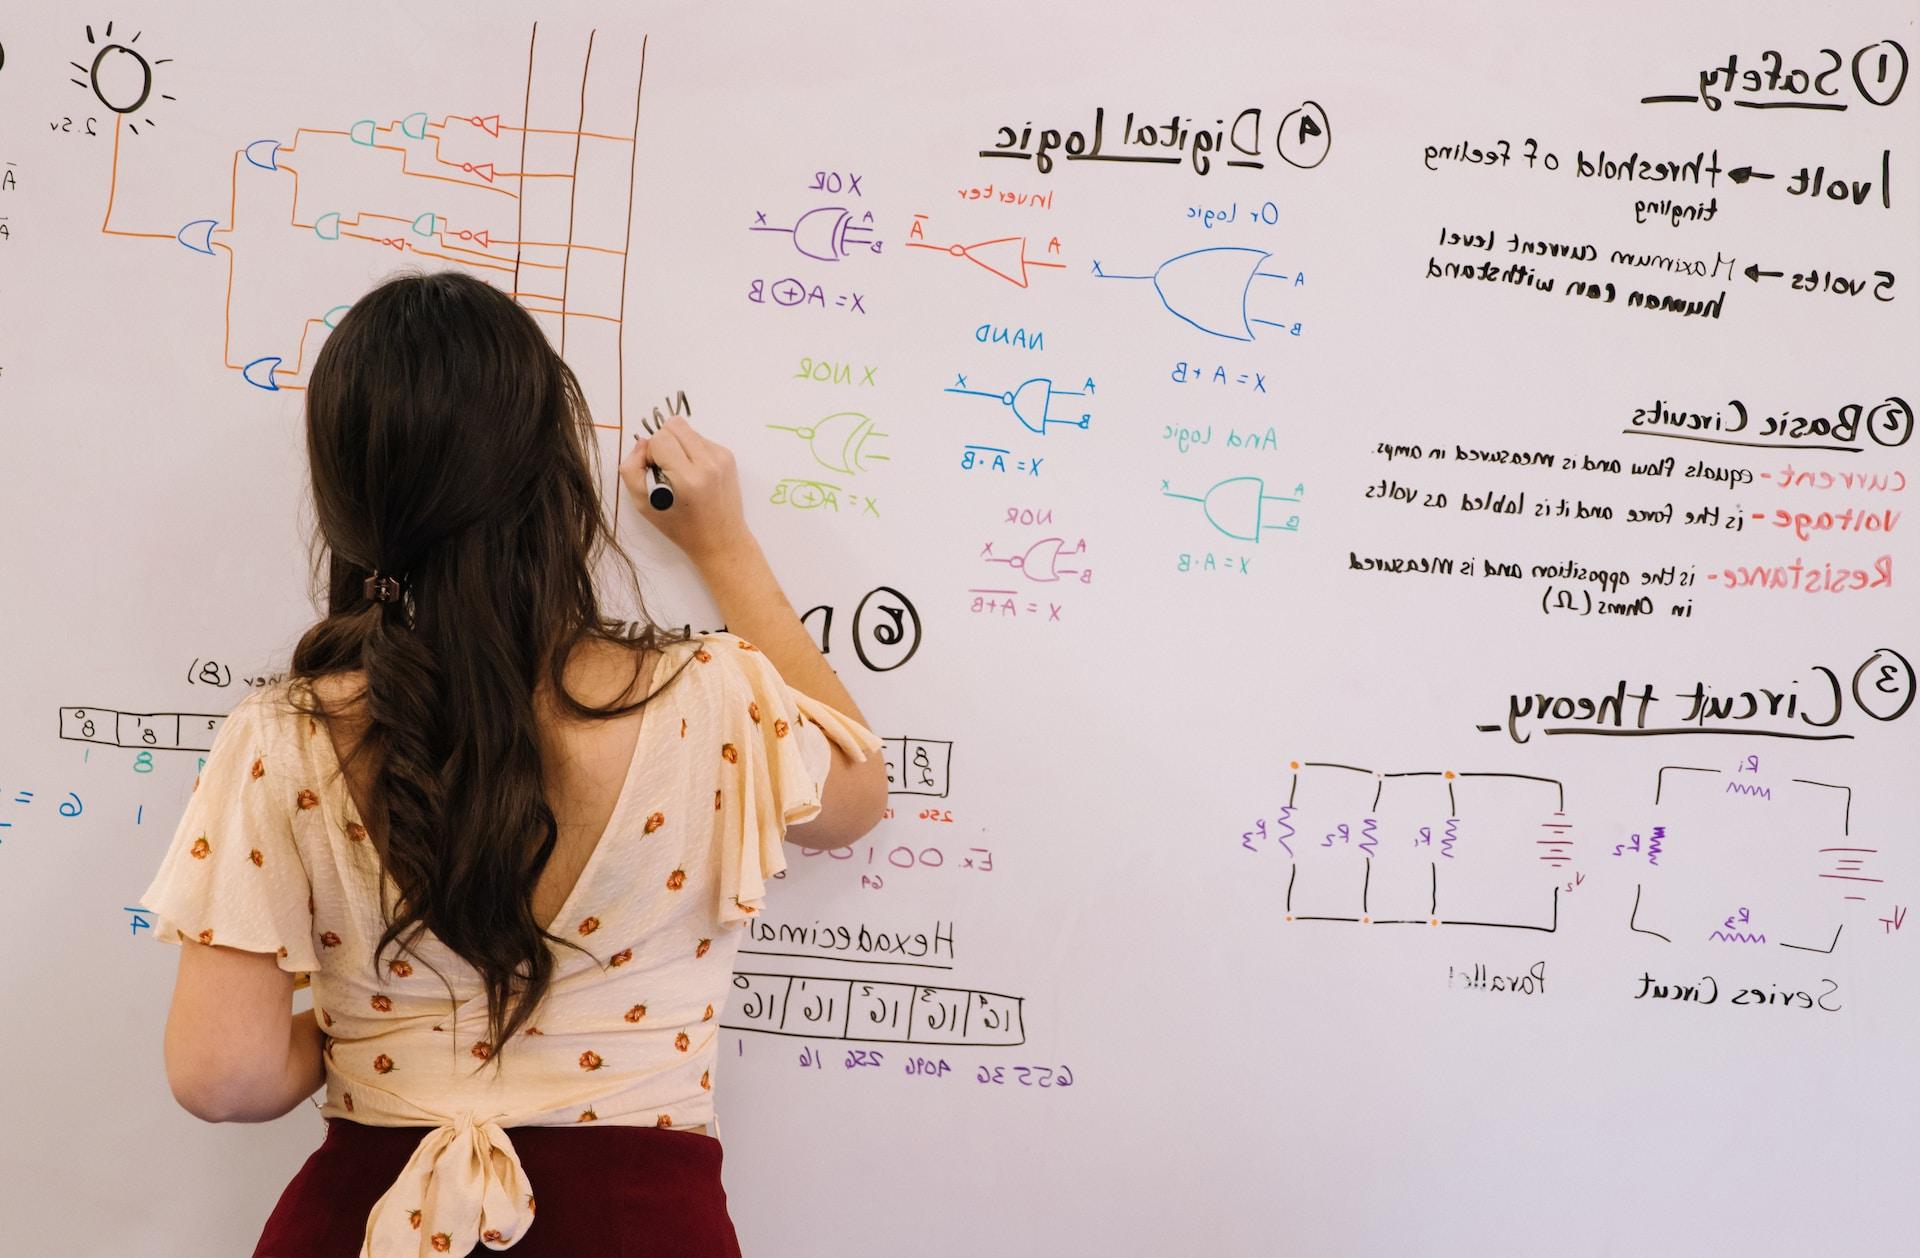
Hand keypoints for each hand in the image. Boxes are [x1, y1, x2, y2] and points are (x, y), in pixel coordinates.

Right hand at [620, 415, 754, 566]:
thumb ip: (631, 470)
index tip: (655, 471)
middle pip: (675, 425)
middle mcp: (708, 464)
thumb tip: (642, 442)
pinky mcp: (729, 456)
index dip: (651, 452)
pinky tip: (694, 473)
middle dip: (663, 442)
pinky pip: (701, 438)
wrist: (720, 539)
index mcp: (688, 478)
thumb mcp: (644, 505)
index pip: (660, 438)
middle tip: (665, 467)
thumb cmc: (680, 527)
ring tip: (680, 472)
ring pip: (688, 430)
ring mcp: (722, 458)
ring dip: (678, 445)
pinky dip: (692, 450)